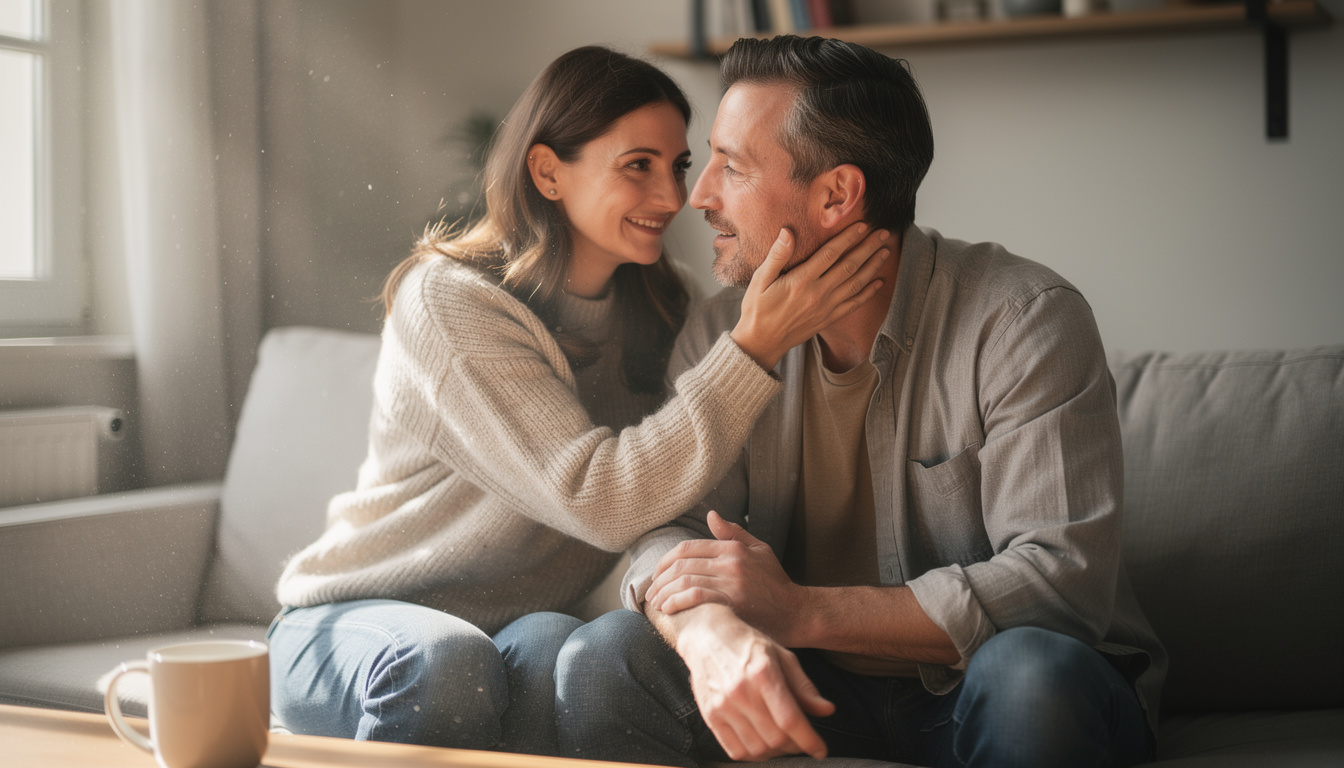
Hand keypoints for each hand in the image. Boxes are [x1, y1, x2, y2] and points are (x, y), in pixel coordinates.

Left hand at [649, 511, 805, 645]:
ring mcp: (731, 582)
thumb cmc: (777, 583)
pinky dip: (677, 602)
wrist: (797, 613)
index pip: (687, 548)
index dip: (665, 561)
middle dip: (659, 580)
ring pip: (684, 581)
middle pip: (681, 565)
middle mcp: (730, 562)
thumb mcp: (760, 550)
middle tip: (651, 594)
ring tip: (656, 605)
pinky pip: (695, 598)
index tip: (656, 576)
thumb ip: (734, 533)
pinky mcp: (732, 603)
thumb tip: (711, 515)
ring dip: (664, 593)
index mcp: (733, 548)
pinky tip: (668, 610)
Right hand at [672, 604, 834, 761]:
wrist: (706, 636)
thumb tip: (827, 710)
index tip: (820, 750)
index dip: (809, 740)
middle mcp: (741, 692)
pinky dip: (754, 755)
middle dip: (795, 746)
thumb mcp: (782, 656)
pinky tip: (762, 744)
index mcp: (763, 673)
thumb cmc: (748, 645)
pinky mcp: (710, 716)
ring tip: (783, 742)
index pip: (790, 719)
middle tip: (801, 741)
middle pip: (775, 738)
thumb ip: (804, 687)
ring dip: (776, 753)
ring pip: (757, 748)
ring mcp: (723, 706)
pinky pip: (735, 750)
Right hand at [732, 222, 889, 370]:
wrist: (761, 343)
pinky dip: (868, 293)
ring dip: (873, 266)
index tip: (863, 225)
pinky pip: (853, 305)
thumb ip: (776, 256)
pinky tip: (879, 282)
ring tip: (885, 251)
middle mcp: (818, 294)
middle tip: (884, 233)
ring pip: (856, 284)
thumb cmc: (757, 309)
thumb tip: (787, 232)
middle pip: (849, 266)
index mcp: (801, 281)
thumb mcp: (759, 280)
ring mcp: (826, 308)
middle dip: (868, 248)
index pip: (830, 254)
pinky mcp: (828, 319)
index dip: (848, 238)